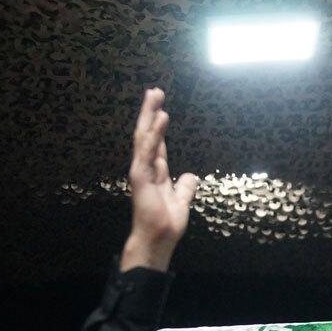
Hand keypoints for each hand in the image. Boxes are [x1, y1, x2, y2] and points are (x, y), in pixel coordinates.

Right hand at [121, 87, 199, 271]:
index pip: (157, 143)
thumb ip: (184, 187)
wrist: (159, 239)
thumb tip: (190, 176)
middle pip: (148, 134)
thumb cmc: (166, 223)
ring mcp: (141, 171)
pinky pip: (147, 151)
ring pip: (145, 137)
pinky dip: (154, 135)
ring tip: (155, 96)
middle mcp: (146, 168)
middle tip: (154, 91)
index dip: (159, 126)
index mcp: (156, 172)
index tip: (160, 107)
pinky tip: (159, 119)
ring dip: (150, 116)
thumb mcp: (181, 201)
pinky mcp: (140, 177)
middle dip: (151, 112)